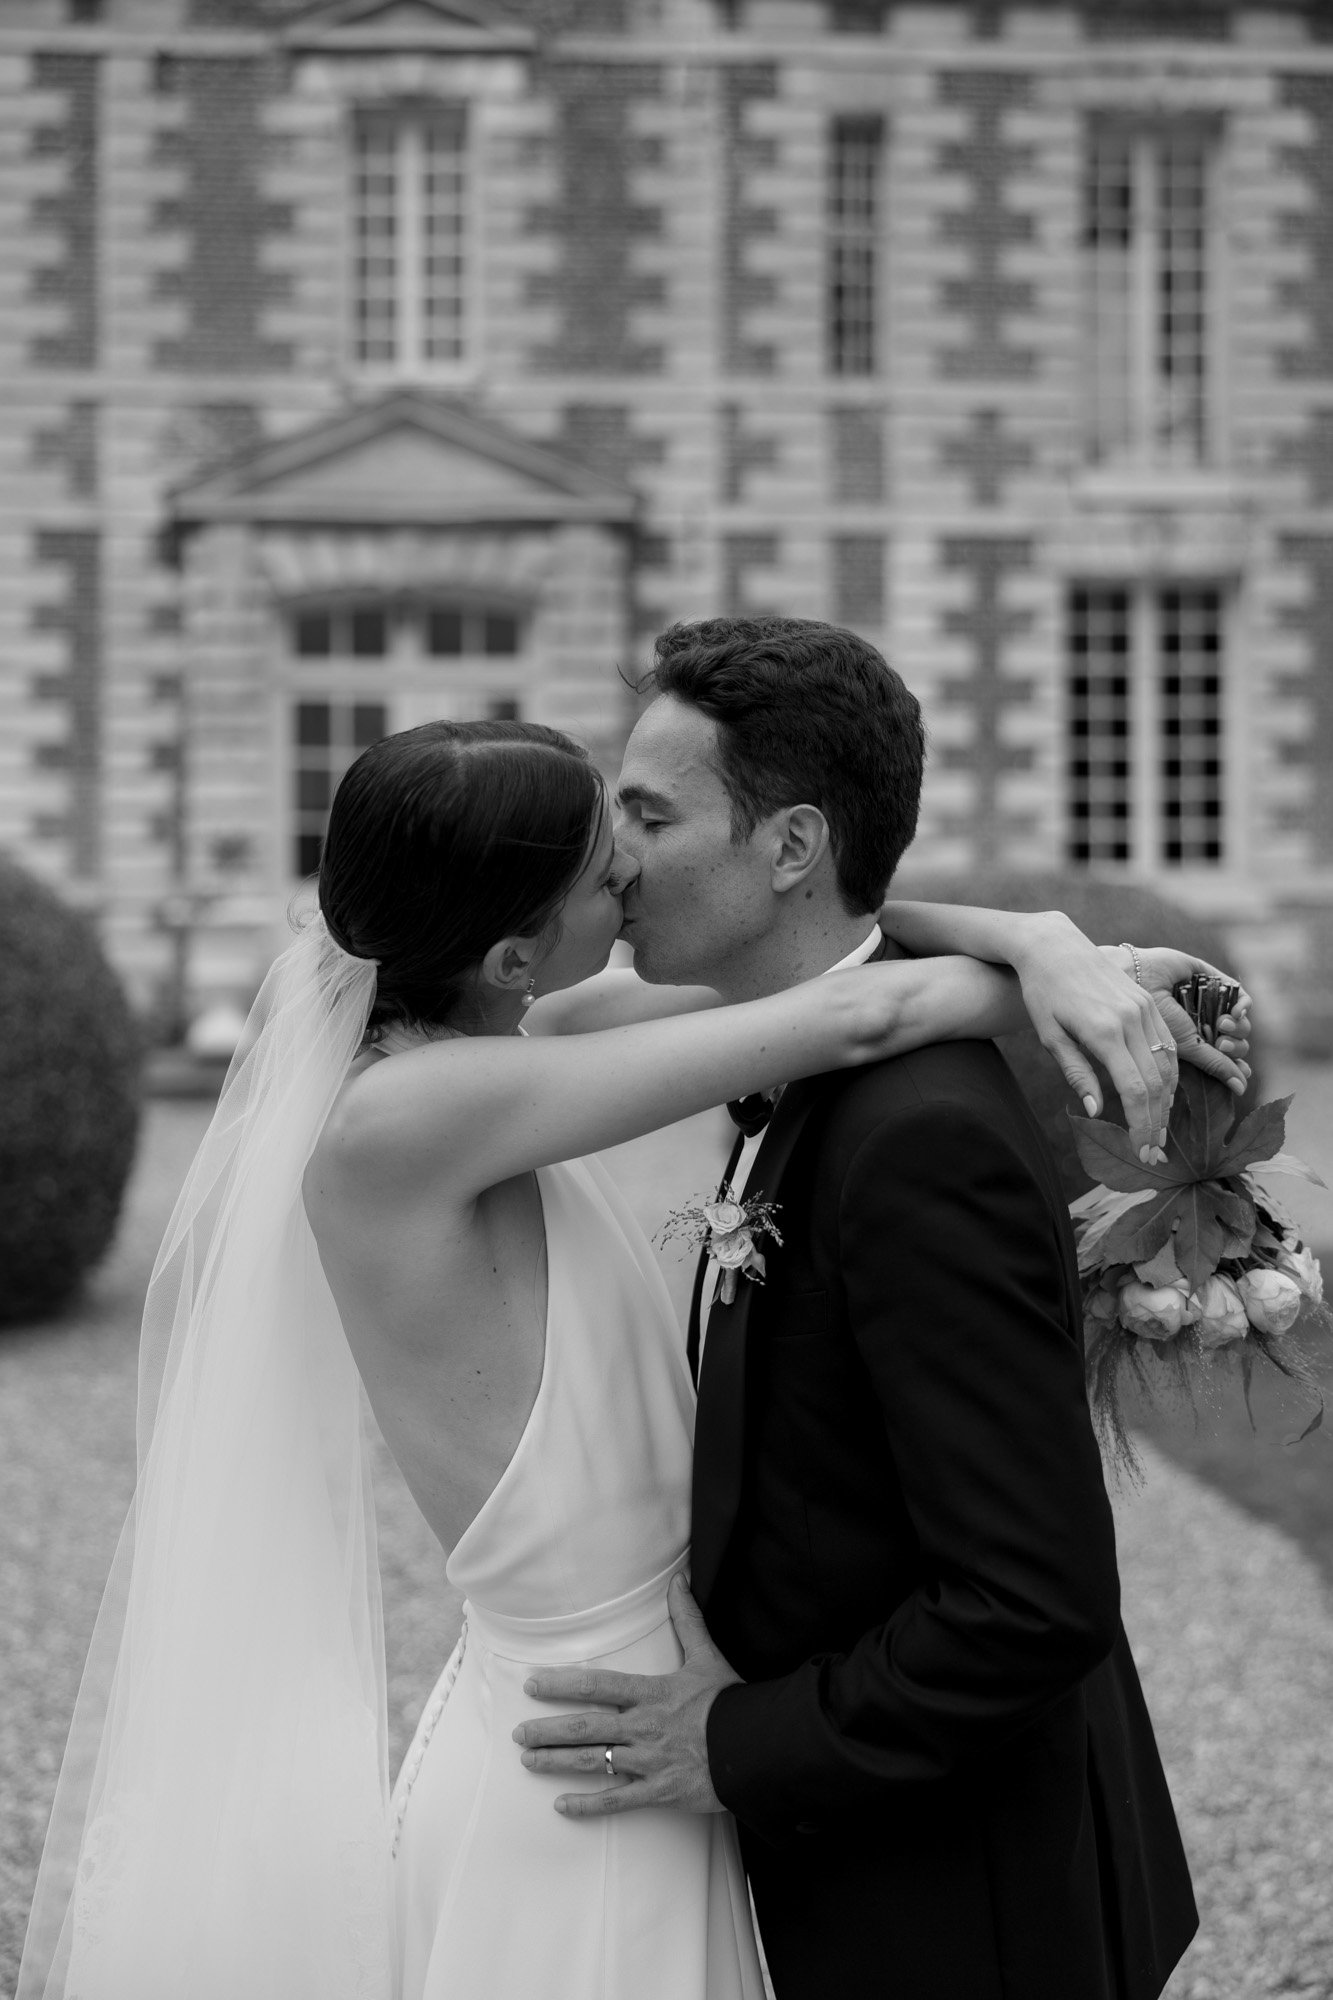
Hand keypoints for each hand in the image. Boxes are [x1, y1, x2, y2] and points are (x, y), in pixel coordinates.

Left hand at [512, 1575, 738, 1817]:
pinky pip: (617, 1801)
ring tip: (528, 1760)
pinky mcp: (660, 1792)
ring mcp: (649, 1762)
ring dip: (557, 1762)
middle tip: (518, 1732)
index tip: (532, 1684)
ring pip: (593, 1762)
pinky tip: (562, 1806)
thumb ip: (688, 1620)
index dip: (561, 1684)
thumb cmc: (730, 1701)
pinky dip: (588, 1805)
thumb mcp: (707, 1656)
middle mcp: (643, 1727)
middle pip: (585, 1727)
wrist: (759, 1746)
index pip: (597, 1684)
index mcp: (651, 1693)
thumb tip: (680, 1580)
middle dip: (548, 1730)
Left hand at [1012, 915, 1184, 1161]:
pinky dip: (1170, 1073)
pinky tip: (1163, 1095)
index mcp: (1104, 1031)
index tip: (1141, 1150)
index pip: (1134, 1090)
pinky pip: (1168, 1043)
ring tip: (1159, 1130)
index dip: (1141, 1125)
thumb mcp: (1051, 1037)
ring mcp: (1143, 1008)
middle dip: (1157, 1121)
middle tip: (1154, 1151)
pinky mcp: (1147, 1002)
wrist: (1053, 946)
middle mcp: (1131, 1019)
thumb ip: (1078, 1074)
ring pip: (1168, 1063)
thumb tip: (1099, 1112)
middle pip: (1157, 1082)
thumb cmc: (1042, 994)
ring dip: (1168, 1101)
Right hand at [1114, 946, 1251, 1093]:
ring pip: (1240, 1023)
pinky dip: (1244, 1006)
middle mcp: (1202, 1025)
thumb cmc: (1154, 1018)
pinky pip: (1243, 997)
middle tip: (1221, 1044)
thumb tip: (1240, 1089)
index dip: (1235, 1067)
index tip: (1243, 1073)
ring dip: (1238, 1028)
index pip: (1222, 1061)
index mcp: (1192, 1045)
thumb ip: (1214, 1065)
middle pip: (1234, 1043)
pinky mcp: (1216, 981)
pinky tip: (1236, 1012)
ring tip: (1222, 1025)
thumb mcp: (1185, 1046)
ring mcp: (1210, 1003)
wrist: (1141, 980)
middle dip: (1235, 1047)